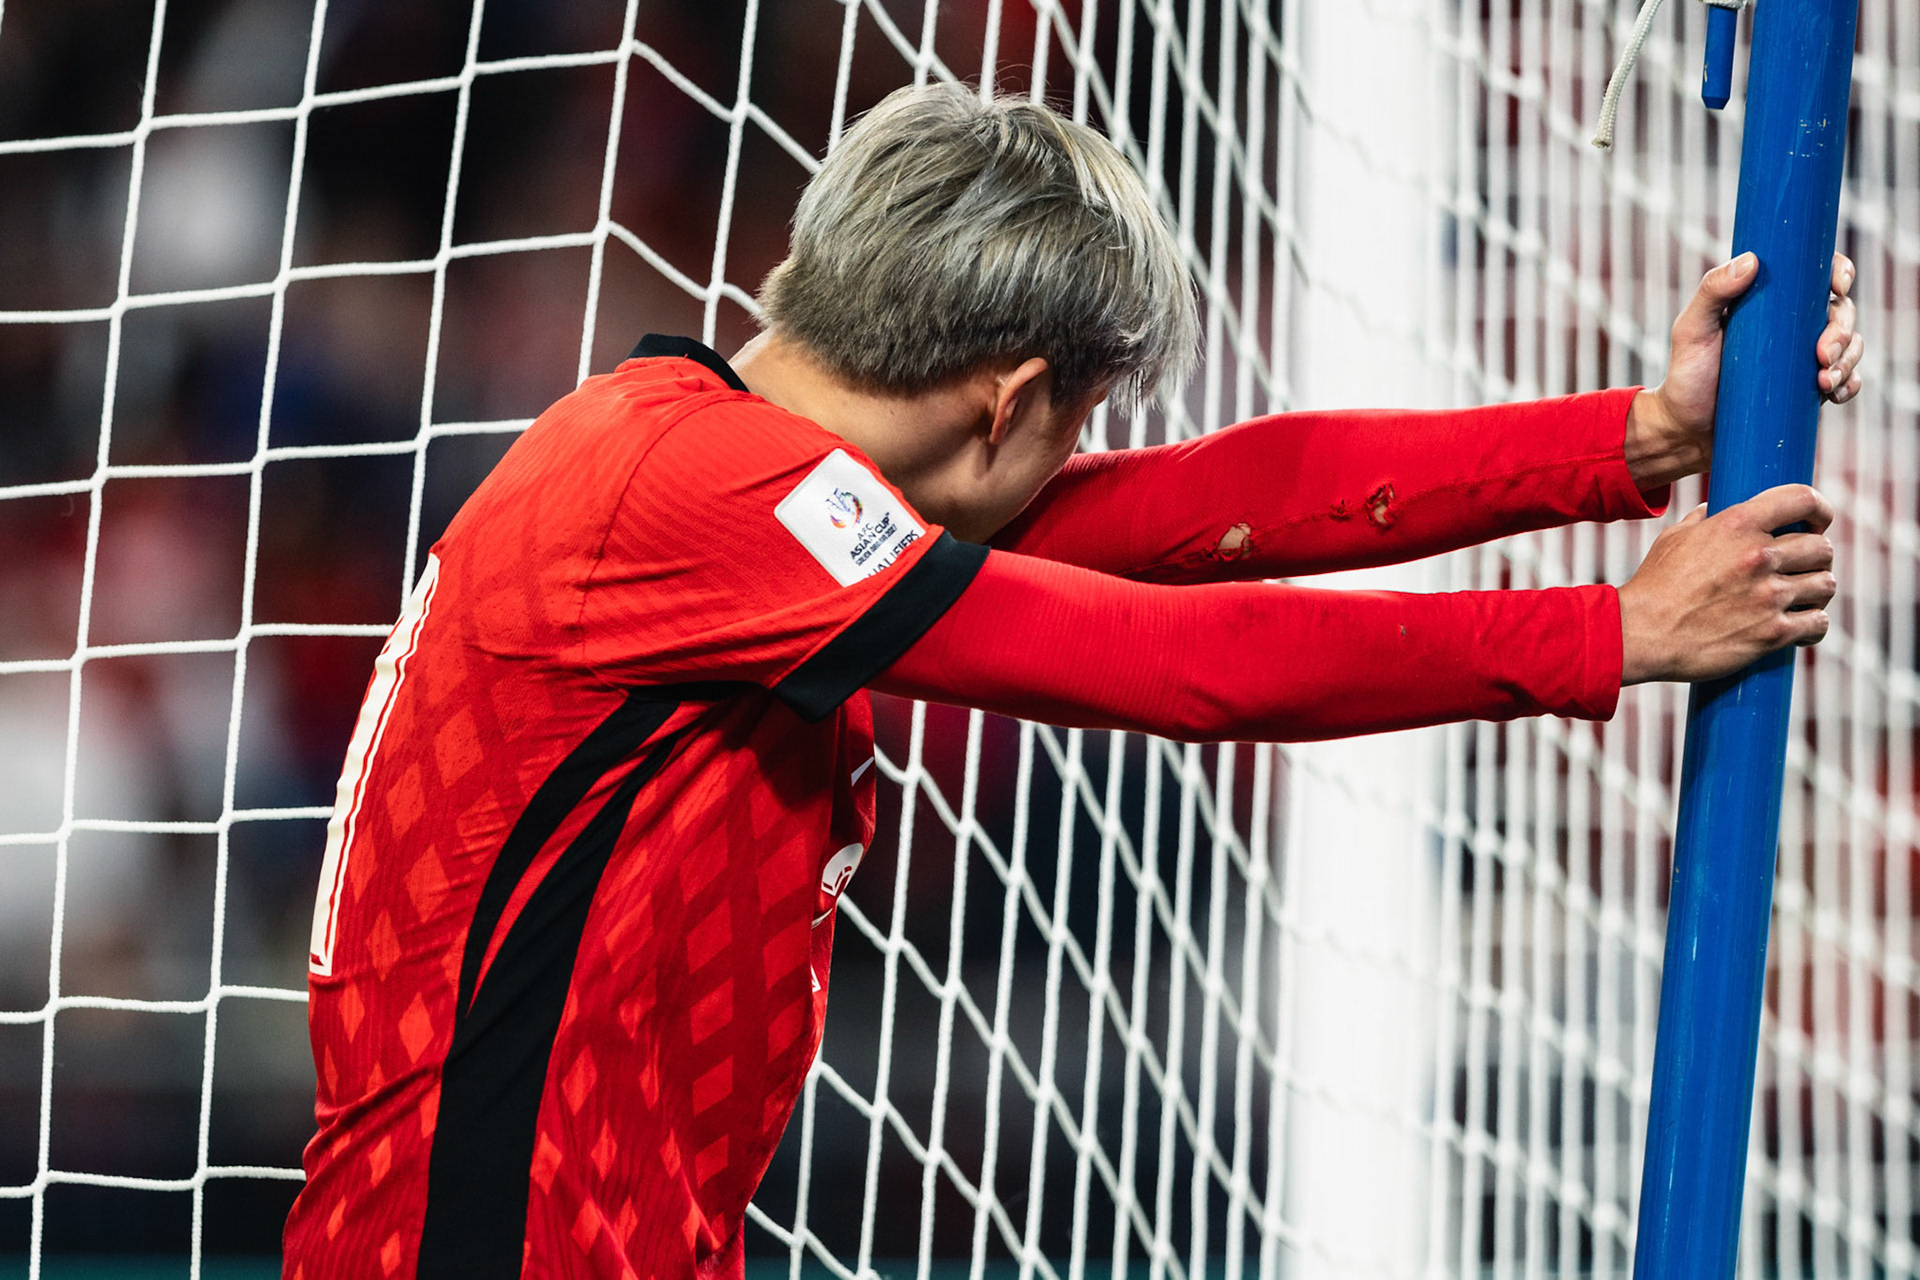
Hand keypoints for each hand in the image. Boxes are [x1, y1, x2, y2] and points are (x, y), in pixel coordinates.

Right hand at [1619, 484, 1835, 683]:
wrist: (1640, 634)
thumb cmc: (1653, 585)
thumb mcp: (1674, 538)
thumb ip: (1702, 519)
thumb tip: (1715, 510)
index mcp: (1738, 524)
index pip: (1803, 500)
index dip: (1820, 510)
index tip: (1818, 522)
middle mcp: (1759, 556)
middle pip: (1820, 547)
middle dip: (1815, 557)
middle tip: (1802, 568)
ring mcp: (1769, 596)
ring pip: (1825, 584)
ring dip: (1816, 590)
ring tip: (1803, 597)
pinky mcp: (1772, 633)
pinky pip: (1817, 624)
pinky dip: (1813, 626)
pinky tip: (1803, 627)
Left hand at [1625, 252, 1864, 489]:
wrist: (1688, 429)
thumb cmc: (1687, 374)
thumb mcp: (1692, 330)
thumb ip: (1712, 291)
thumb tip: (1751, 259)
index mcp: (1771, 300)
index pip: (1815, 274)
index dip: (1837, 271)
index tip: (1838, 284)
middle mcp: (1794, 324)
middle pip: (1840, 311)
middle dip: (1842, 329)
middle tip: (1823, 353)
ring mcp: (1805, 356)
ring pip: (1850, 345)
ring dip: (1848, 359)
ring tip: (1823, 381)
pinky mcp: (1811, 387)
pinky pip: (1847, 380)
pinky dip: (1849, 384)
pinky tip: (1836, 392)